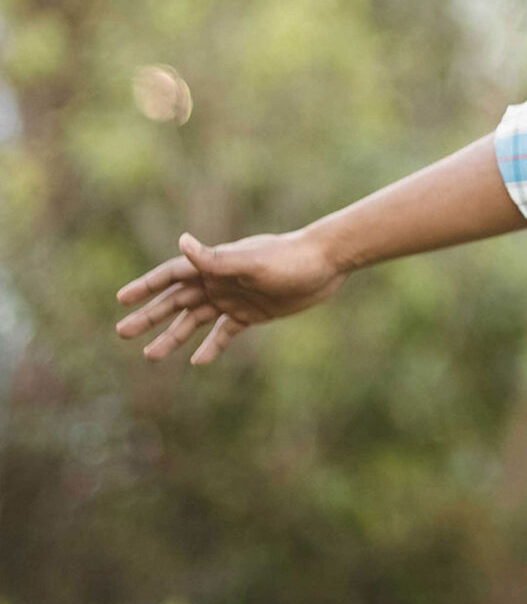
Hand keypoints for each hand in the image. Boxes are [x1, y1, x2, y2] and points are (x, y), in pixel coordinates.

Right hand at [114, 231, 347, 364]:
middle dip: (150, 316)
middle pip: (176, 301)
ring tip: (150, 355)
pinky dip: (210, 346)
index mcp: (215, 265)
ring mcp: (234, 298)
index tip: (122, 299)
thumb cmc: (290, 258)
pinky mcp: (252, 313)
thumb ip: (217, 258)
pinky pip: (224, 332)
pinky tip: (196, 361)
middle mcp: (219, 281)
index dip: (146, 286)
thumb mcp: (252, 262)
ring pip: (194, 320)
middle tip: (123, 333)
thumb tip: (182, 242)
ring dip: (173, 336)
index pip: (172, 275)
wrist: (327, 263)